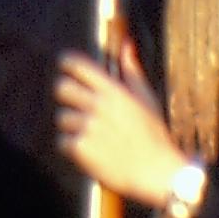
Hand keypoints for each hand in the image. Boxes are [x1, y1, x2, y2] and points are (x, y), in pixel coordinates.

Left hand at [56, 44, 186, 206]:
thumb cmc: (154, 135)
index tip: (64, 63)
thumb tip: (127, 45)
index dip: (68, 62)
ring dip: (72, 127)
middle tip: (75, 105)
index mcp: (114, 91)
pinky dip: (72, 148)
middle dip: (66, 95)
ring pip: (62, 118)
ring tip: (92, 136)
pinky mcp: (80, 148)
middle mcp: (98, 106)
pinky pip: (62, 142)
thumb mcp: (147, 99)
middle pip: (62, 88)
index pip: (80, 66)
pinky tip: (90, 151)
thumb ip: (132, 71)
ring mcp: (88, 127)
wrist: (156, 172)